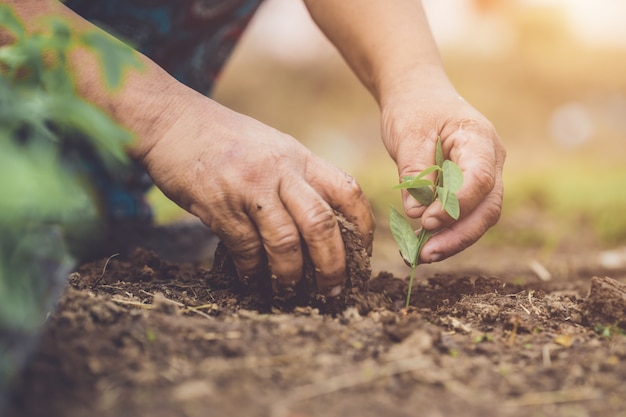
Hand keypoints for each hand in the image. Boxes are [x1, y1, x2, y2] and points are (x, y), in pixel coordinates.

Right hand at [136, 91, 373, 294]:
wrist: (173, 120)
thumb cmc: (226, 138)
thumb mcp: (273, 146)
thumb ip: (297, 177)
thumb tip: (321, 222)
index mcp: (300, 157)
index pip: (347, 191)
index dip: (363, 227)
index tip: (362, 254)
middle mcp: (280, 171)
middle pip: (321, 223)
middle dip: (332, 263)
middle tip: (333, 288)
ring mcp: (249, 187)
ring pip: (285, 241)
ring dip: (290, 274)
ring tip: (290, 290)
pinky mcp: (218, 204)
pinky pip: (244, 247)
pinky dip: (251, 269)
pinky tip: (252, 277)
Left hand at [381, 74, 505, 262]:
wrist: (418, 96)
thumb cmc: (414, 109)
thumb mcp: (408, 133)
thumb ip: (415, 171)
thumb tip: (417, 212)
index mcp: (479, 139)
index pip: (480, 179)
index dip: (458, 205)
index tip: (427, 221)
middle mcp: (490, 160)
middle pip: (487, 207)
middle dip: (459, 235)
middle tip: (426, 254)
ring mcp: (483, 176)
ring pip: (480, 217)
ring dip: (453, 240)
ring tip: (421, 256)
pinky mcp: (469, 188)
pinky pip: (465, 215)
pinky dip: (446, 232)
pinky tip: (422, 245)